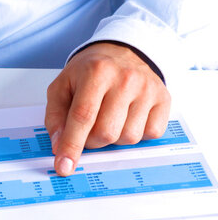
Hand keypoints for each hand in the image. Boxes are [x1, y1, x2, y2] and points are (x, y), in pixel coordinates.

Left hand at [45, 42, 170, 176]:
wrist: (120, 52)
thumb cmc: (89, 72)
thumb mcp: (62, 86)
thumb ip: (55, 116)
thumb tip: (59, 146)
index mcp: (96, 72)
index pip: (82, 116)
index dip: (72, 145)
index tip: (64, 167)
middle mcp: (125, 79)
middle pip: (106, 133)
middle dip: (91, 141)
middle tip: (86, 129)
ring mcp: (148, 89)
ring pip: (128, 138)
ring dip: (113, 138)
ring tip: (107, 119)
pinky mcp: (164, 99)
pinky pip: (150, 134)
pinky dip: (135, 134)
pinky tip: (126, 118)